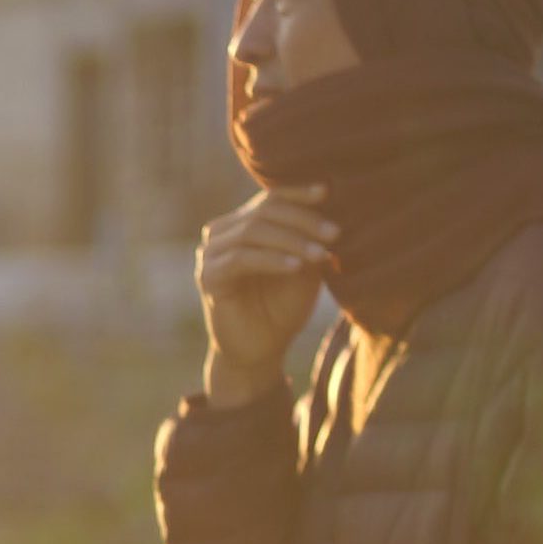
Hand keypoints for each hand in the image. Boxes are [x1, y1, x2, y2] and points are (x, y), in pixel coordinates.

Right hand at [192, 184, 333, 405]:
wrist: (259, 351)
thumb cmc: (282, 308)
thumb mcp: (304, 268)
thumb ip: (308, 241)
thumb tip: (327, 212)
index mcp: (242, 226)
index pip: (269, 199)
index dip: (297, 193)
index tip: (327, 192)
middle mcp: (221, 234)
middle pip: (263, 212)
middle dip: (303, 220)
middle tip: (335, 233)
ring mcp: (210, 254)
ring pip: (252, 232)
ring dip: (292, 241)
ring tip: (322, 255)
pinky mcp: (208, 277)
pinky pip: (242, 259)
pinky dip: (272, 260)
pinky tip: (297, 267)